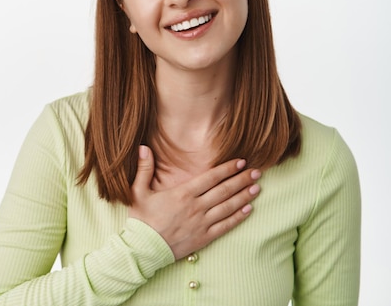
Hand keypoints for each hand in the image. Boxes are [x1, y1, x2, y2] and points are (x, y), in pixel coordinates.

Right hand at [128, 145, 260, 259]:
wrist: (143, 249)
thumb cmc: (141, 219)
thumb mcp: (138, 191)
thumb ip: (144, 168)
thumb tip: (143, 147)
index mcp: (182, 193)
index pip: (211, 177)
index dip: (227, 169)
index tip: (241, 161)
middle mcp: (196, 207)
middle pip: (224, 190)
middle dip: (242, 179)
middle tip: (257, 171)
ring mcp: (201, 223)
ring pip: (228, 207)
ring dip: (244, 196)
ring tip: (257, 188)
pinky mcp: (203, 238)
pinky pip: (225, 226)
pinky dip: (238, 217)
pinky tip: (248, 210)